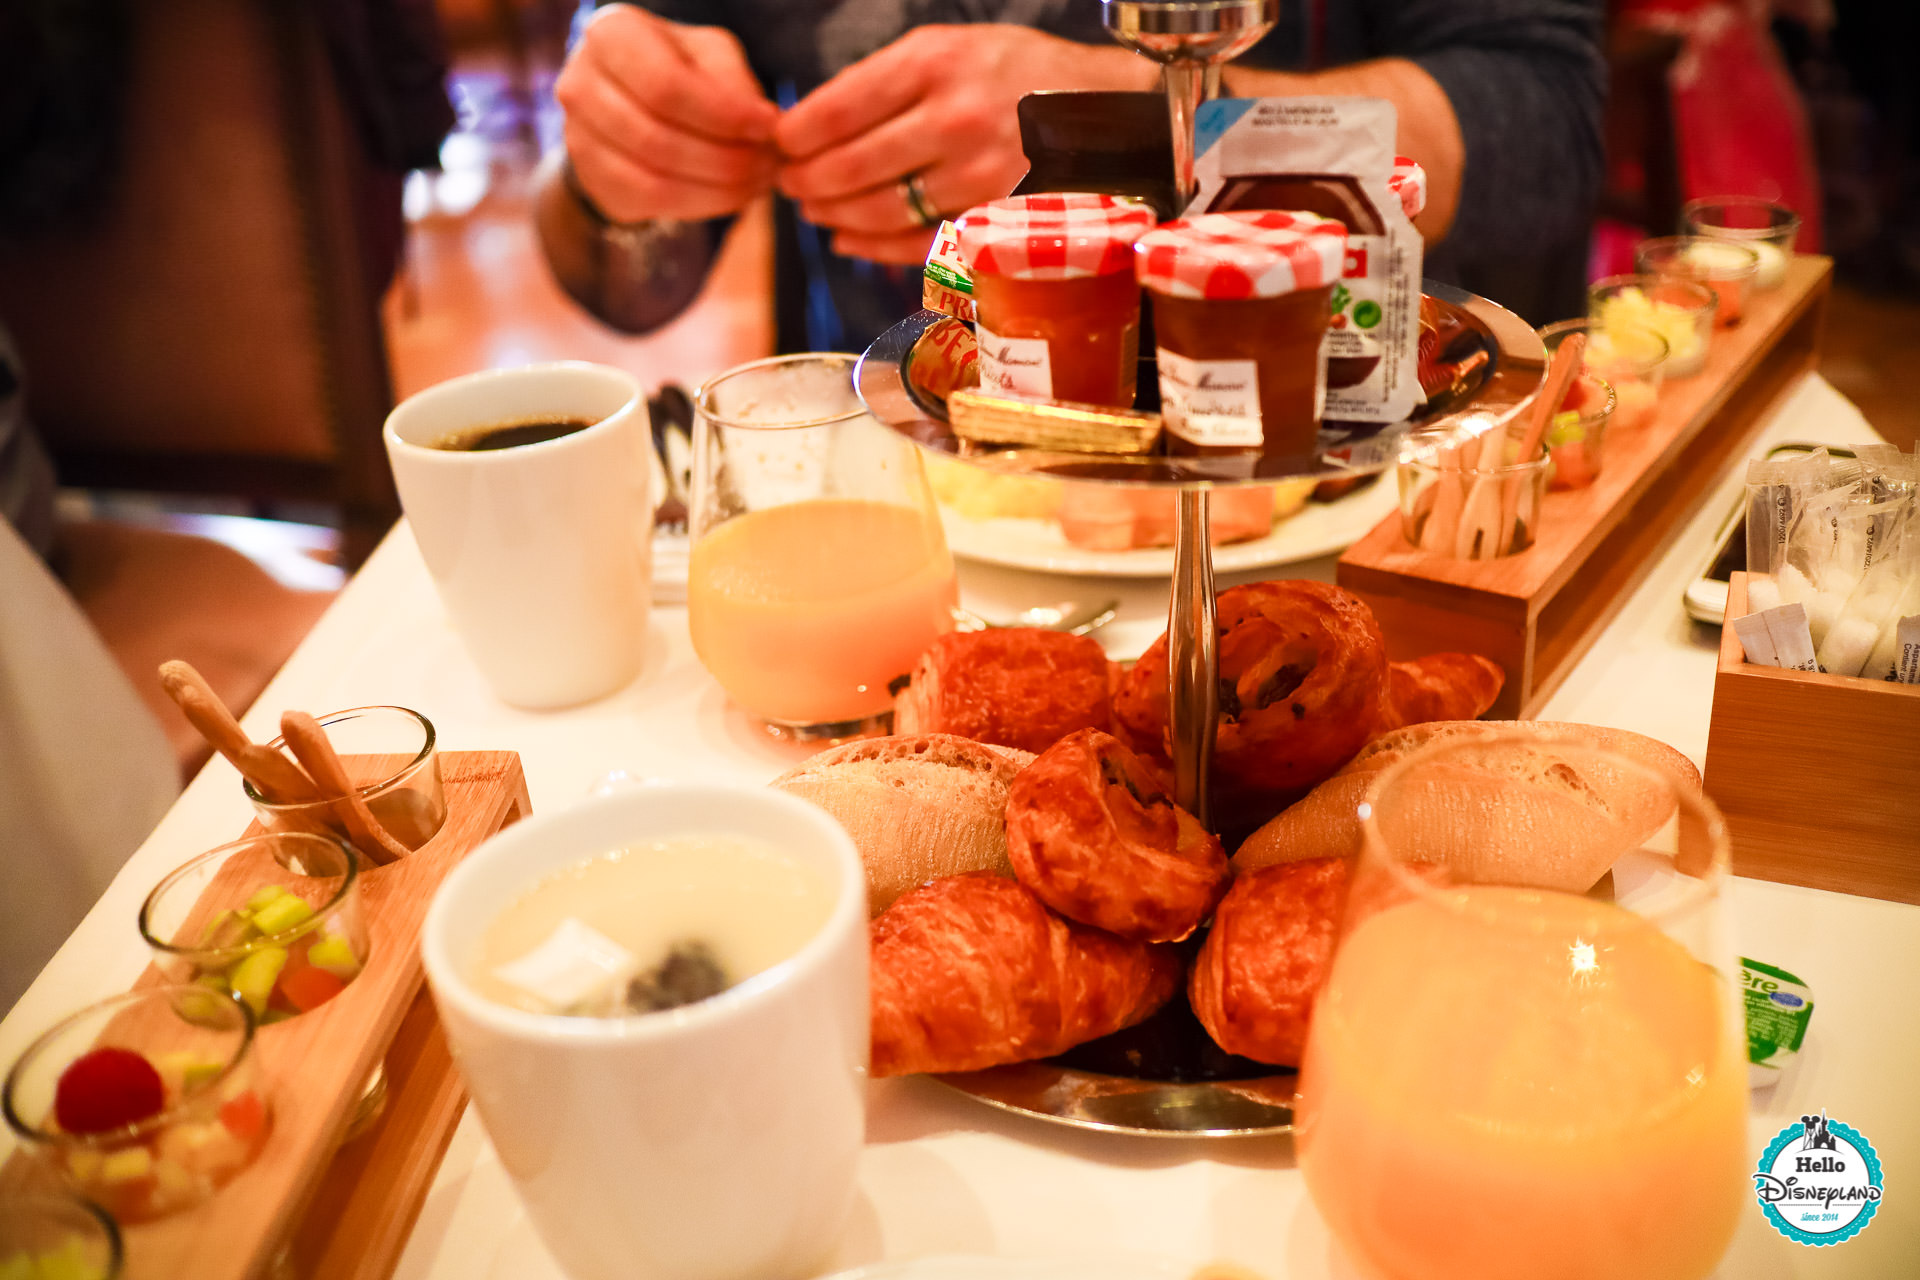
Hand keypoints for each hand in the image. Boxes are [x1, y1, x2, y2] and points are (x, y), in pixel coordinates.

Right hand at [555, 5, 779, 222]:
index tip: (769, 127)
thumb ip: (734, 83)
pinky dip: (701, 205)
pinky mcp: (592, 178)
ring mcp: (577, 135)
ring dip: (718, 188)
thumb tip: (765, 125)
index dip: (724, 115)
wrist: (632, 99)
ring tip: (758, 181)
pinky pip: (651, 203)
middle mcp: (580, 83)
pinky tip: (731, 196)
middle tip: (770, 164)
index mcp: (611, 35)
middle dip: (726, 159)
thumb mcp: (710, 56)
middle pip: (658, 138)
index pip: (666, 86)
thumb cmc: (680, 67)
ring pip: (655, 179)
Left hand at [775, 25, 1154, 263]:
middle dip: (807, 181)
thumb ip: (888, 81)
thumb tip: (814, 124)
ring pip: (877, 210)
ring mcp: (975, 175)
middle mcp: (953, 119)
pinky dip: (870, 245)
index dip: (795, 135)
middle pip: (848, 167)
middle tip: (792, 184)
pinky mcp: (990, 218)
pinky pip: (914, 241)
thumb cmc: (1021, 76)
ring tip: (816, 209)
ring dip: (834, 216)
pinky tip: (849, 238)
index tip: (781, 144)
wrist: (1108, 113)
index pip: (836, 108)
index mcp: (934, 64)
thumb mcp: (954, 48)